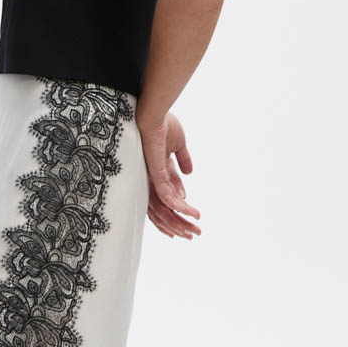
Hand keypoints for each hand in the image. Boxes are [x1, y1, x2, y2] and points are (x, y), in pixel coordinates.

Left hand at [137, 110, 201, 239]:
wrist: (155, 112)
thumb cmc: (163, 123)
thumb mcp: (178, 144)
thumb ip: (182, 159)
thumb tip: (190, 172)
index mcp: (157, 172)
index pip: (166, 198)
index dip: (178, 210)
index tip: (190, 219)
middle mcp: (152, 179)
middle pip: (164, 209)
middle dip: (179, 223)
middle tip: (194, 234)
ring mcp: (152, 179)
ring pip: (165, 209)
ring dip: (181, 221)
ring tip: (195, 231)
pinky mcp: (155, 176)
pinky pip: (167, 199)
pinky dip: (181, 208)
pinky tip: (193, 213)